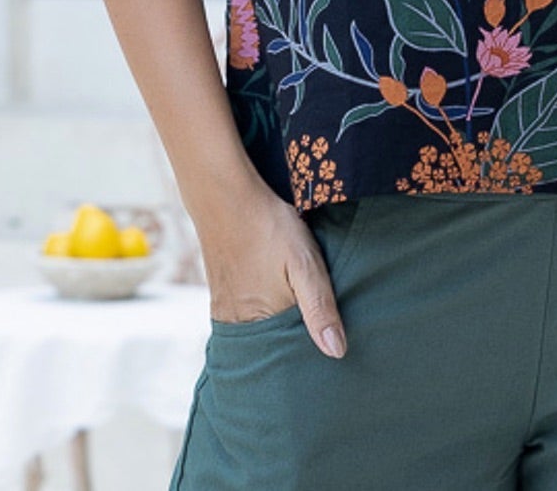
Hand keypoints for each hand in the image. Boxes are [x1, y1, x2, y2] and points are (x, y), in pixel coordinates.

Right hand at [199, 178, 347, 357]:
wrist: (226, 196)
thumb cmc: (269, 228)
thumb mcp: (304, 263)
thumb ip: (319, 307)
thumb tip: (337, 352)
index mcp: (259, 326)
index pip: (286, 360)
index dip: (308, 359)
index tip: (326, 359)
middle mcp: (237, 325)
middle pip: (270, 350)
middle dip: (291, 349)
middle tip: (314, 337)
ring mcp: (224, 311)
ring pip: (258, 334)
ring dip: (276, 331)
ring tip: (297, 322)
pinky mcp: (219, 295)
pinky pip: (244, 318)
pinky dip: (260, 317)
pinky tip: (272, 303)